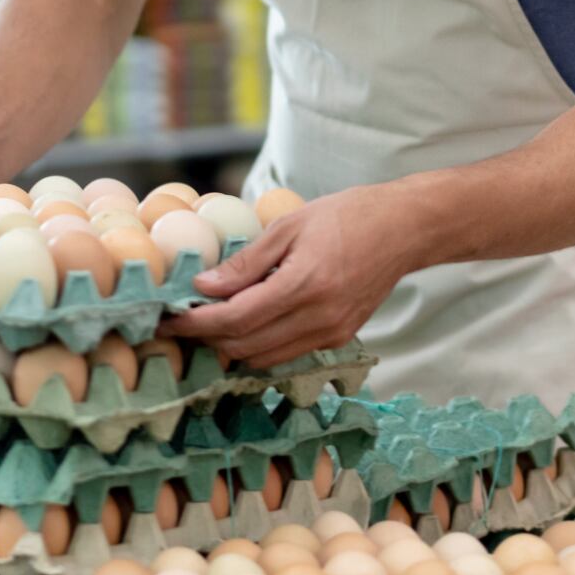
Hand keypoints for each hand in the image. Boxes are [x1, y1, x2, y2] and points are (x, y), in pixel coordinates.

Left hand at [161, 186, 417, 367]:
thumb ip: (246, 262)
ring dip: (233, 346)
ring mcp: (332, 333)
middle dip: (208, 338)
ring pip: (264, 358)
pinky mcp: (339, 338)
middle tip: (184, 320)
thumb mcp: (290, 226)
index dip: (196, 324)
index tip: (169, 319)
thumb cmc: (348, 216)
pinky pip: (288, 354)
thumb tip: (203, 287)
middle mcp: (319, 317)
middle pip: (245, 346)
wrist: (405, 230)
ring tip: (212, 321)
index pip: (235, 319)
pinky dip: (261, 344)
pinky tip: (250, 322)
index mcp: (305, 284)